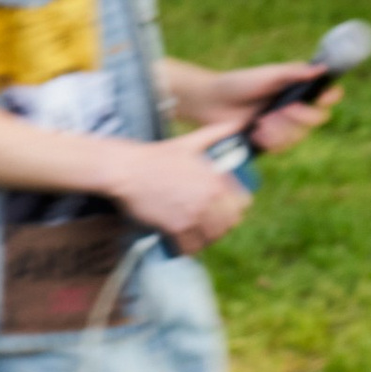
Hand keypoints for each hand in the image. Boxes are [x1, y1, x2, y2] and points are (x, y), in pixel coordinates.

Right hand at [109, 129, 253, 253]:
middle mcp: (208, 199)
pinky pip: (191, 247)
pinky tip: (184, 243)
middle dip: (222, 225)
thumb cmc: (156, 156)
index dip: (236, 208)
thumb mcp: (190, 142)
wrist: (128, 171)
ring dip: (206, 238)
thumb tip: (237, 123)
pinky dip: (189, 248)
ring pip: (212, 238)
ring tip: (199, 235)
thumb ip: (216, 133)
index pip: (242, 204)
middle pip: (229, 224)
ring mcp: (192, 216)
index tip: (227, 209)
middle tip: (211, 224)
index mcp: (215, 180)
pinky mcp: (175, 229)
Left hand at [208, 60, 341, 159]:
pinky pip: (282, 147)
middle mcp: (294, 109)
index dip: (330, 97)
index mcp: (297, 89)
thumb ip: (294, 73)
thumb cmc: (240, 83)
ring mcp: (283, 127)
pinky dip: (269, 140)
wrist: (214, 102)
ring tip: (261, 121)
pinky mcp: (270, 142)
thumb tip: (322, 69)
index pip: (324, 95)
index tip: (325, 96)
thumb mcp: (268, 74)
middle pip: (316, 119)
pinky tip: (256, 132)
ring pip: (298, 136)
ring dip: (281, 130)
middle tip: (284, 109)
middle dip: (301, 116)